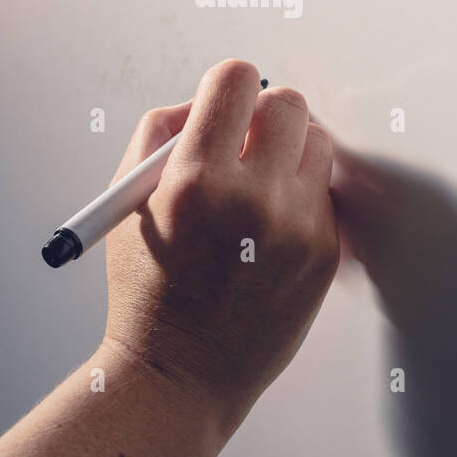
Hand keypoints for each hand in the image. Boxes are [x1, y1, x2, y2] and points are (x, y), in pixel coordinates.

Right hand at [103, 60, 339, 435]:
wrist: (180, 376)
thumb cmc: (147, 287)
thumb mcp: (130, 200)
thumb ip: (163, 132)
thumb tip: (208, 98)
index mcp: (195, 179)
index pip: (237, 80)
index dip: (227, 86)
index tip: (224, 104)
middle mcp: (252, 199)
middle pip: (289, 103)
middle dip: (265, 114)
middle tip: (247, 141)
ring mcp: (297, 228)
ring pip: (318, 143)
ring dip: (290, 153)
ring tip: (260, 186)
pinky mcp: (325, 254)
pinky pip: (326, 193)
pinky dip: (302, 198)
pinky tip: (270, 229)